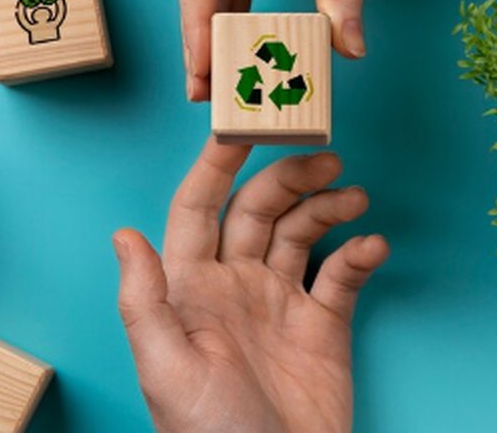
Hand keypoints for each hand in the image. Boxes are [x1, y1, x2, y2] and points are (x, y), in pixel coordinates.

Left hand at [113, 138, 388, 432]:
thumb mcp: (167, 370)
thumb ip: (146, 301)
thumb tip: (124, 234)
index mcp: (192, 288)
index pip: (199, 209)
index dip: (216, 165)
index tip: (240, 127)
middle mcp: (236, 285)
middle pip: (260, 209)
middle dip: (289, 177)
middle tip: (325, 159)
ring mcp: (281, 302)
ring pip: (304, 231)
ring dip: (329, 206)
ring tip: (354, 197)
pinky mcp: (322, 325)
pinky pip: (343, 275)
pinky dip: (361, 253)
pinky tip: (372, 246)